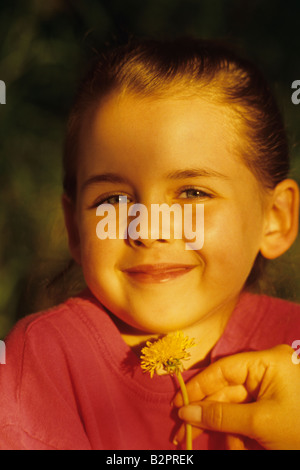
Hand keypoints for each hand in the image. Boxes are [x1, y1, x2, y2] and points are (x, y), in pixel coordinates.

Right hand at [173, 345, 299, 449]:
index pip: (224, 369)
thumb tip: (185, 411)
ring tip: (221, 447)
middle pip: (225, 389)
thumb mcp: (260, 422)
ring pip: (232, 406)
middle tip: (181, 432)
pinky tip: (235, 448)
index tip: (177, 404)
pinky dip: (236, 432)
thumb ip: (220, 415)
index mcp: (267, 362)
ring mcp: (268, 388)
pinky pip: (244, 415)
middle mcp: (265, 370)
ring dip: (222, 429)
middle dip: (206, 414)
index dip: (198, 386)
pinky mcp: (269, 405)